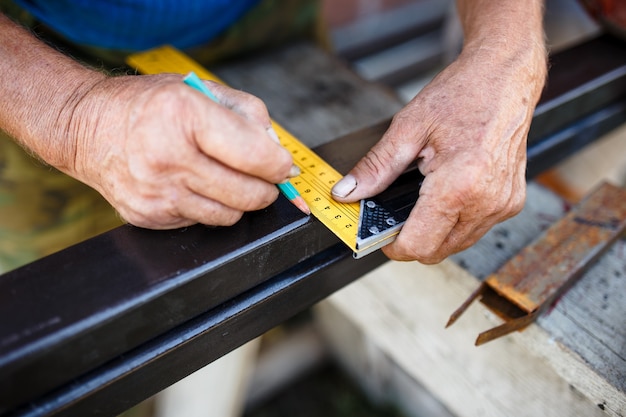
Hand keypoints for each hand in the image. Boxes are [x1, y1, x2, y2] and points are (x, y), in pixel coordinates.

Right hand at [65, 74, 293, 228]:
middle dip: (266, 188)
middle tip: (260, 176)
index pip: (256, 157)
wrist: (86, 129)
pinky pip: (202, 222)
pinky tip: (192, 185)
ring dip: (238, 200)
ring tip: (222, 177)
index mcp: (184, 116)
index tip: (282, 166)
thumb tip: (280, 157)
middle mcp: (168, 158)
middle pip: (249, 195)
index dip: (279, 166)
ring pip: (230, 216)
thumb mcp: (200, 89)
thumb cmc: (148, 106)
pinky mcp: (149, 217)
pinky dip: (209, 206)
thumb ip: (249, 116)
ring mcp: (157, 194)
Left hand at [332, 44, 545, 262]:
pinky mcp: (511, 203)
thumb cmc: (463, 94)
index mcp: (459, 185)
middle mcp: (486, 201)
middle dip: (413, 239)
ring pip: (456, 244)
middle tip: (400, 210)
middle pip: (437, 252)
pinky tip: (450, 191)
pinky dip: (456, 220)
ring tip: (429, 192)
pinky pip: (475, 229)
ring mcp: (502, 205)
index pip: (418, 245)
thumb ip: (375, 168)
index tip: (381, 233)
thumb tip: (346, 193)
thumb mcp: (408, 128)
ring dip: (435, 231)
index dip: (393, 245)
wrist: (504, 76)